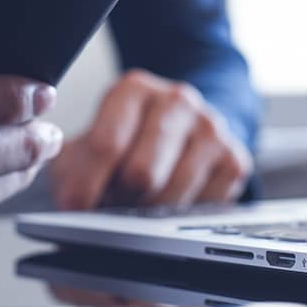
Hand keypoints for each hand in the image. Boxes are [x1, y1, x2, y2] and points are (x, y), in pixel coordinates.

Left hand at [50, 70, 251, 209]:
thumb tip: (72, 204)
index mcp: (135, 88)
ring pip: (172, 198)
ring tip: (140, 199)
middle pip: (142, 174)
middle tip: (113, 200)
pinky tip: (171, 201)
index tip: (75, 207)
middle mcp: (177, 100)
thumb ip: (71, 167)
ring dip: (149, 213)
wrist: (180, 130)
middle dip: (121, 199)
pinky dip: (181, 217)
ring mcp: (211, 128)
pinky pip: (202, 209)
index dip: (87, 185)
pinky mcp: (235, 159)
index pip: (107, 144)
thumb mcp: (87, 144)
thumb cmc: (125, 140)